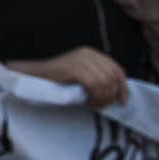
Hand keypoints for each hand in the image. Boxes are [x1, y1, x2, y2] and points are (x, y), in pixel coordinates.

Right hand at [8, 46, 128, 107]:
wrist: (35, 77)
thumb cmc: (59, 80)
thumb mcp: (83, 75)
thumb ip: (99, 77)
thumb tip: (119, 92)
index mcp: (92, 53)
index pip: (117, 69)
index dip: (123, 88)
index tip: (121, 102)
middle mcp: (88, 53)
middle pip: (113, 77)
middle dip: (111, 95)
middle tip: (102, 106)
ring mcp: (80, 59)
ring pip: (105, 82)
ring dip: (102, 98)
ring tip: (94, 104)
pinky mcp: (73, 68)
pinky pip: (94, 85)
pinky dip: (95, 97)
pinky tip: (88, 102)